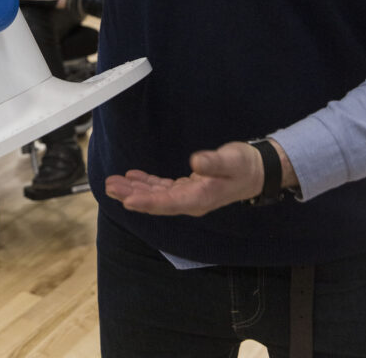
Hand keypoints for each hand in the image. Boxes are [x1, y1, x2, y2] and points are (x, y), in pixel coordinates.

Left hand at [105, 141, 266, 216]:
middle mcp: (191, 201)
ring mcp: (188, 196)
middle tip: (110, 187)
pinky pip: (162, 189)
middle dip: (132, 195)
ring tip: (113, 183)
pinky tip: (133, 177)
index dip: (146, 202)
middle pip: (156, 202)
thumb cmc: (244, 166)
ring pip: (156, 196)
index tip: (127, 200)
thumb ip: (214, 163)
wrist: (256, 171)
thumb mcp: (232, 161)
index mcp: (200, 198)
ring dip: (135, 190)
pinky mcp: (187, 189)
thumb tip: (196, 162)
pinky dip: (147, 183)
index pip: (168, 203)